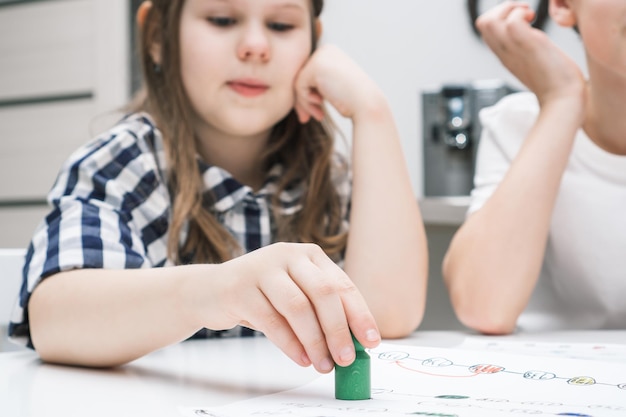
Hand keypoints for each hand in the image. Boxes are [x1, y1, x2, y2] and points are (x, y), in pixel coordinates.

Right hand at [194, 242, 380, 373]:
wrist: (210, 291)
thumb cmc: (261, 296)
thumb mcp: (294, 293)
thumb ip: (320, 311)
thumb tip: (352, 344)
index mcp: (308, 254)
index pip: (342, 284)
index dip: (359, 314)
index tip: (370, 341)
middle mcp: (287, 254)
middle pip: (323, 293)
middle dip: (338, 330)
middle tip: (346, 358)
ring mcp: (262, 268)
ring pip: (298, 307)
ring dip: (315, 341)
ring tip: (323, 365)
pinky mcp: (240, 288)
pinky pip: (271, 321)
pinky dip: (290, 344)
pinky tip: (301, 359)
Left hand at [293, 44, 383, 122]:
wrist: (367, 104)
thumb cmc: (353, 101)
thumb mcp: (332, 87)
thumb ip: (316, 84)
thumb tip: (293, 91)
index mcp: (330, 53)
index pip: (307, 73)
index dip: (307, 94)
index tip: (313, 111)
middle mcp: (325, 50)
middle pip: (300, 76)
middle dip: (303, 99)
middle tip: (308, 117)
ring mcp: (320, 57)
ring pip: (298, 82)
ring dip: (304, 103)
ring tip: (315, 115)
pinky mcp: (315, 67)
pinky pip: (299, 87)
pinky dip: (305, 101)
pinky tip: (319, 107)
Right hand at [477, 1, 585, 108]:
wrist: (563, 100)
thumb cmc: (559, 86)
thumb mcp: (539, 66)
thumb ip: (533, 54)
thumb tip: (546, 51)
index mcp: (507, 56)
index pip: (487, 31)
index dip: (502, 16)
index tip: (524, 19)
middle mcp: (504, 52)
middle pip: (482, 23)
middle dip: (504, 8)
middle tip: (526, 14)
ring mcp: (512, 49)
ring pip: (488, 20)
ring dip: (510, 8)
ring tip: (529, 15)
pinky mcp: (525, 44)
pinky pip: (512, 19)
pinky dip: (522, 12)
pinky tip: (535, 20)